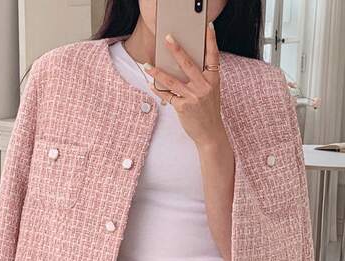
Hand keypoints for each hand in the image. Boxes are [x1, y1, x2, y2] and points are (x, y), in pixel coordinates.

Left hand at [145, 22, 223, 146]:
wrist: (210, 133)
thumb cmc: (208, 111)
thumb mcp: (211, 92)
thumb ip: (201, 78)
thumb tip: (181, 66)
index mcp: (213, 80)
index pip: (214, 57)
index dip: (211, 42)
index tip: (208, 28)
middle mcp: (204, 87)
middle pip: (188, 64)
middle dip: (176, 50)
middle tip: (167, 39)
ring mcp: (193, 97)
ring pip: (172, 80)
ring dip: (157, 72)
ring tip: (147, 65)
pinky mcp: (183, 107)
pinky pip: (167, 96)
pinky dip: (158, 90)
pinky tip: (151, 84)